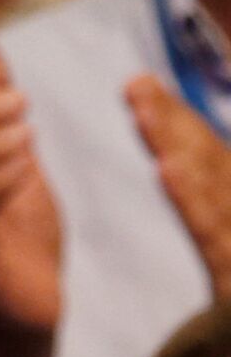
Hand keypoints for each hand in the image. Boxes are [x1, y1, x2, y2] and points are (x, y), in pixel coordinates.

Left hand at [128, 75, 230, 296]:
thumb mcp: (221, 269)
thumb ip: (212, 228)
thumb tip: (184, 184)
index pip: (214, 167)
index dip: (182, 129)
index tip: (144, 97)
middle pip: (215, 164)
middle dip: (174, 123)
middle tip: (133, 87)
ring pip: (217, 187)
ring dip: (180, 143)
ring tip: (142, 110)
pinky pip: (217, 239)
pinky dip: (194, 200)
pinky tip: (167, 170)